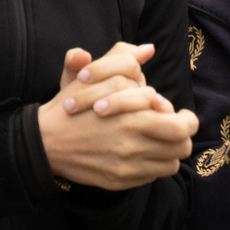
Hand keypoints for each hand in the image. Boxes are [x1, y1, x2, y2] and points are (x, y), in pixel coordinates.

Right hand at [35, 44, 197, 189]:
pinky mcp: (119, 181)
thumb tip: (148, 48)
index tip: (176, 113)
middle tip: (172, 127)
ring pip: (170, 164)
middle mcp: (133, 146)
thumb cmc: (71, 106)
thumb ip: (122, 59)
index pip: (181, 127)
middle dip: (181, 136)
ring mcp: (127, 167)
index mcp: (132, 119)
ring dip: (168, 151)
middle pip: (181, 147)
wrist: (44, 142)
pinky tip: (139, 152)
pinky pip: (152, 176)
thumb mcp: (93, 77)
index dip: (185, 119)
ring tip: (156, 140)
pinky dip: (152, 165)